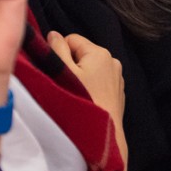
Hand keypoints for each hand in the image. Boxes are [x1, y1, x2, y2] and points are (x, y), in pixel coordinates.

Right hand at [49, 32, 127, 163]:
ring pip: (89, 69)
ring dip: (79, 78)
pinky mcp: (117, 93)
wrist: (103, 136)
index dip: (59, 52)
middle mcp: (112, 61)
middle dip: (70, 66)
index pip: (71, 39)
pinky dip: (90, 88)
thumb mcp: (63, 72)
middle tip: (65, 85)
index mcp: (100, 52)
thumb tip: (53, 34)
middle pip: (81, 54)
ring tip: (76, 95)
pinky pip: (98, 82)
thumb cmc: (81, 102)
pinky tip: (86, 101)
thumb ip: (57, 49)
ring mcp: (117, 78)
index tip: (56, 70)